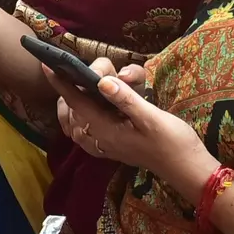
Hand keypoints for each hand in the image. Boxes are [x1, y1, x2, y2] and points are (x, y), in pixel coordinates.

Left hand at [46, 56, 203, 175]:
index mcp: (105, 129)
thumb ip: (125, 99)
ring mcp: (104, 145)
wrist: (186, 168)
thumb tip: (101, 81)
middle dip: (69, 91)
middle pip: (70, 112)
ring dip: (71, 105)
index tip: (47, 65)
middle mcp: (99, 139)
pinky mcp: (111, 148)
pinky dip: (79, 118)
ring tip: (76, 87)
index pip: (75, 102)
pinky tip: (89, 108)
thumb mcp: (152, 118)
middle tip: (75, 73)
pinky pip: (84, 132)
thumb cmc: (173, 141)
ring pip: (74, 123)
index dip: (60, 83)